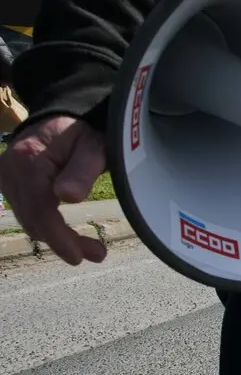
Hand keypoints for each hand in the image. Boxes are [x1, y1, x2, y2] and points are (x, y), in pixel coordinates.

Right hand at [0, 116, 107, 264]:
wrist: (58, 117)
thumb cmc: (81, 132)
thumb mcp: (93, 146)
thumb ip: (83, 170)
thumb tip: (68, 197)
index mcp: (29, 161)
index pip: (39, 209)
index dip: (58, 238)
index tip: (78, 257)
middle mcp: (9, 171)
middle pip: (33, 219)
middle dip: (63, 242)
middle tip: (98, 254)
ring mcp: (4, 178)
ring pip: (28, 219)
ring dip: (56, 237)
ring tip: (90, 249)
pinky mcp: (6, 183)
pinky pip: (26, 211)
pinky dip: (46, 225)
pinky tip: (68, 236)